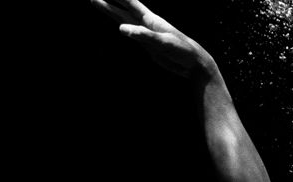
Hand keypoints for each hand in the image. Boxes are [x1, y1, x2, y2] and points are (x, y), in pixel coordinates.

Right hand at [92, 0, 219, 80]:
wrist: (194, 63)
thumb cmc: (182, 50)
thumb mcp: (162, 42)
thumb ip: (143, 35)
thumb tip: (121, 28)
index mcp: (150, 20)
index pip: (130, 3)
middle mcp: (147, 24)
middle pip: (123, 10)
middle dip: (108, 2)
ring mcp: (146, 35)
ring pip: (125, 20)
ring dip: (111, 12)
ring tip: (98, 3)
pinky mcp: (148, 45)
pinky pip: (132, 34)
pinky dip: (123, 28)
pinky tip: (120, 26)